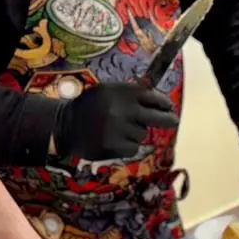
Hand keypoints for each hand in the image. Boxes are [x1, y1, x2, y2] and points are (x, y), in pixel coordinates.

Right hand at [53, 83, 177, 161]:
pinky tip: (114, 141)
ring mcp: (119, 128)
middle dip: (167, 119)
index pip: (152, 97)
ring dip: (136, 133)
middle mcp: (122, 109)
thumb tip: (158, 100)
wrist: (64, 125)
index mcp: (122, 92)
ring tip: (119, 130)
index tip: (168, 107)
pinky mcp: (115, 146)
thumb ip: (130, 93)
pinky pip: (133, 148)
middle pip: (157, 117)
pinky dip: (127, 146)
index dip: (164, 103)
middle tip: (173, 121)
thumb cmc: (89, 106)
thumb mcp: (107, 91)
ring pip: (142, 134)